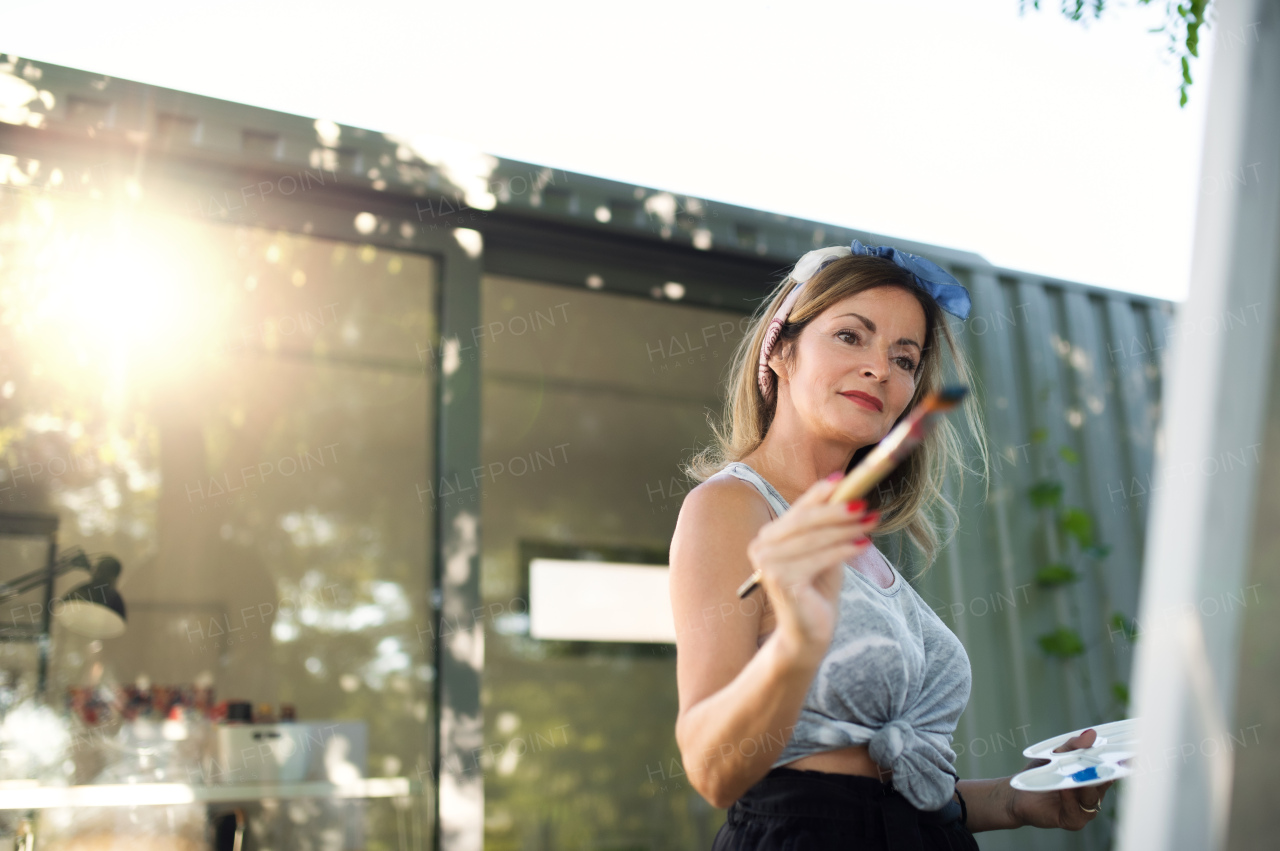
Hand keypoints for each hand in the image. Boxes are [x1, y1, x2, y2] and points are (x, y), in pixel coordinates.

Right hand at [746, 475, 879, 657]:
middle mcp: (761, 547)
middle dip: (837, 509)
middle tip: (865, 503)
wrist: (808, 634)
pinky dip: (844, 549)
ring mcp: (768, 564)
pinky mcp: (781, 580)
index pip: (798, 509)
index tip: (846, 480)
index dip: (820, 493)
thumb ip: (828, 529)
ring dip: (846, 528)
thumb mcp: (824, 552)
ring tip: (872, 522)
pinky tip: (864, 544)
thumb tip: (850, 496)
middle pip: (804, 520)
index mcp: (768, 537)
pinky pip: (819, 558)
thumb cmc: (817, 591)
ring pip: (814, 538)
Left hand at [1011, 728, 1114, 829]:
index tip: (1126, 751)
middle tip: (1102, 761)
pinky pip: (1076, 811)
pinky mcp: (1073, 820)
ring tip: (1078, 774)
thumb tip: (1091, 734)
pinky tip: (1065, 788)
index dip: (1119, 760)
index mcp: (1094, 778)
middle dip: (1103, 771)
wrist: (1018, 794)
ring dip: (1085, 784)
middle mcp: (1094, 794)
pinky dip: (1071, 798)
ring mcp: (1085, 809)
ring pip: (1092, 797)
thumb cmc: (1041, 773)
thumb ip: (1072, 746)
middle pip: (1104, 783)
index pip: (1111, 768)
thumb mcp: (1055, 754)